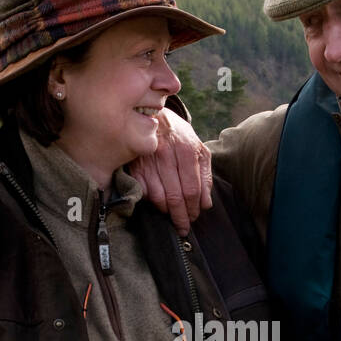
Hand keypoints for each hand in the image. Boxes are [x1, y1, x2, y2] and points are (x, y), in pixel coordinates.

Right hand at [129, 108, 212, 235]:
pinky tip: (156, 203)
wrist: (149, 113)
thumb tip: (206, 204)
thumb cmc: (177, 134)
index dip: (193, 208)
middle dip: (181, 217)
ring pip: (158, 197)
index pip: (192, 189)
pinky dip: (150, 202)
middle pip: (176, 196)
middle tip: (183, 227)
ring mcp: (149, 159)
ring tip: (171, 215)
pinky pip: (143, 191)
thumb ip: (205, 175)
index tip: (194, 218)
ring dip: (166, 211)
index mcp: (187, 149)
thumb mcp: (198, 148)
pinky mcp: (134, 164)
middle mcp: (168, 154)